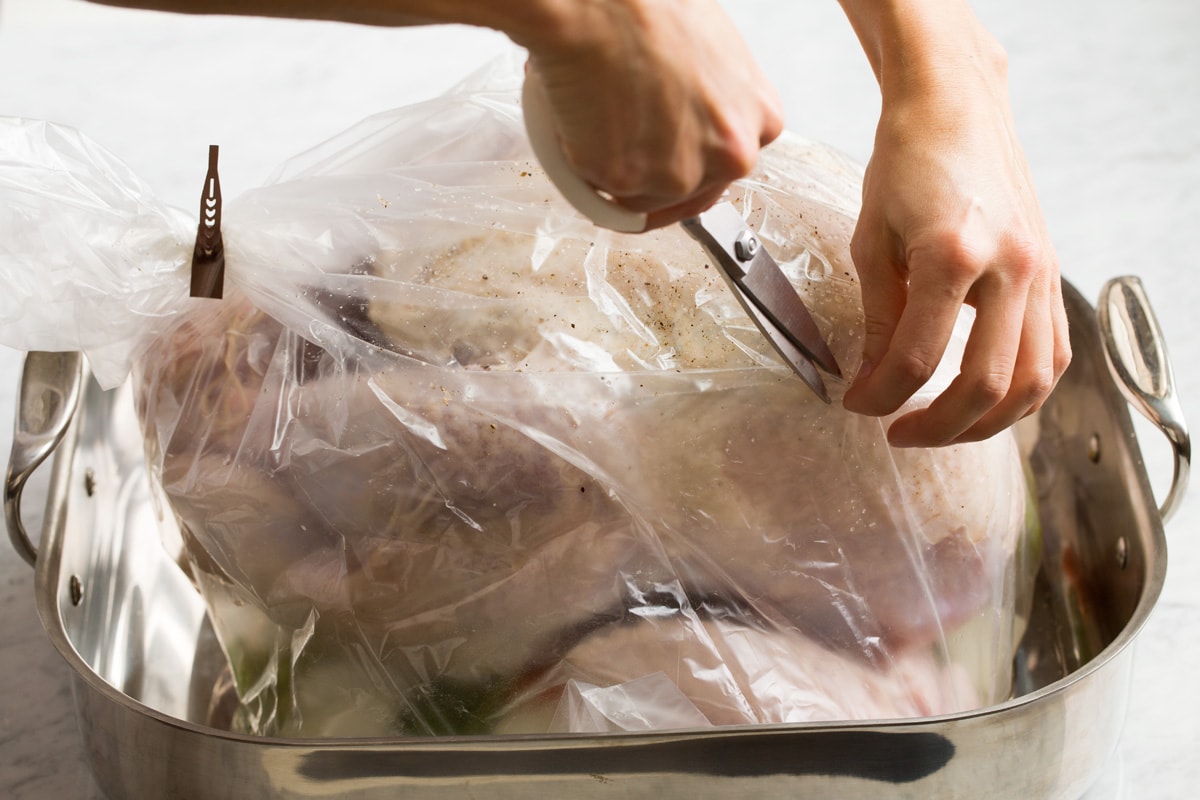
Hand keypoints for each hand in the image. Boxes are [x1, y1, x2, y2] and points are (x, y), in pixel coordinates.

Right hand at [515, 0, 783, 228]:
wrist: (598, 6)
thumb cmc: (647, 10)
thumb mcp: (712, 52)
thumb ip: (712, 99)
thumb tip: (685, 117)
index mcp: (759, 119)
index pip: (726, 165)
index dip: (689, 158)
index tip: (667, 156)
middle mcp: (729, 154)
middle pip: (689, 191)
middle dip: (655, 174)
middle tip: (622, 140)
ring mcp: (680, 174)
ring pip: (642, 198)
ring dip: (618, 172)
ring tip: (598, 116)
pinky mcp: (628, 182)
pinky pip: (600, 193)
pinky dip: (584, 167)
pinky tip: (579, 123)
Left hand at [841, 37, 1070, 446]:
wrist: (956, 109)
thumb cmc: (905, 164)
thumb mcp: (872, 239)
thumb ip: (879, 314)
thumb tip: (872, 380)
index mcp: (952, 254)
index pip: (917, 359)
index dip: (880, 396)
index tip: (857, 405)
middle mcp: (1010, 267)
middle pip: (984, 386)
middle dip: (936, 427)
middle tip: (896, 433)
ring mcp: (1040, 271)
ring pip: (1032, 382)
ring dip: (986, 422)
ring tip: (941, 426)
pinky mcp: (1051, 273)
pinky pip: (1053, 353)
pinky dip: (1023, 390)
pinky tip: (985, 398)